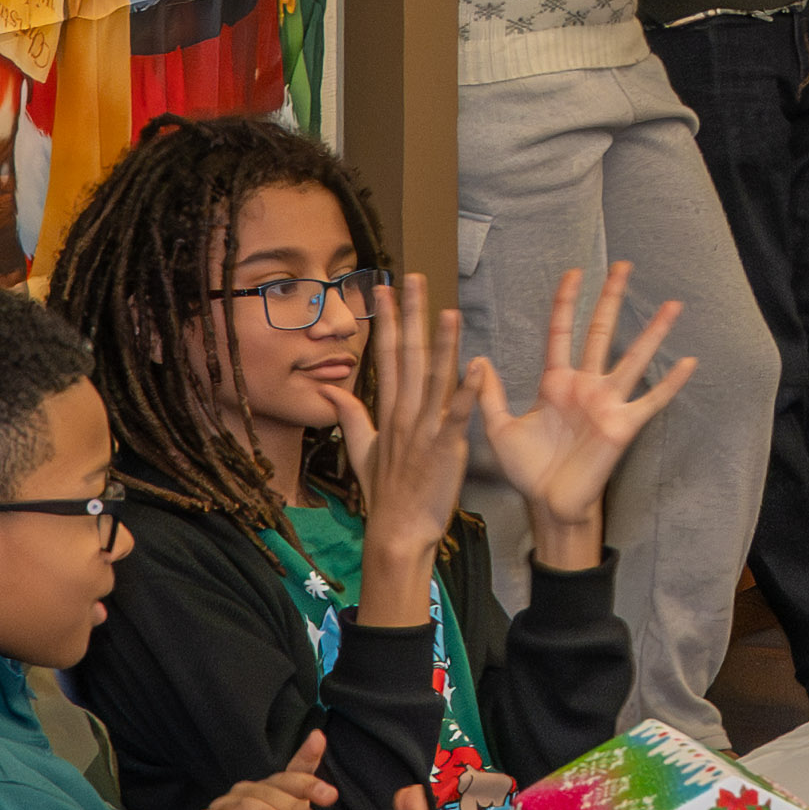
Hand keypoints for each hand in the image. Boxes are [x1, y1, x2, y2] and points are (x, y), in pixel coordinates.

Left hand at [195, 733, 343, 809]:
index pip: (245, 808)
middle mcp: (242, 797)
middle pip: (269, 794)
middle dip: (294, 809)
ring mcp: (264, 793)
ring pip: (286, 782)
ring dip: (309, 786)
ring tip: (330, 797)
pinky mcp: (286, 795)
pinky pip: (295, 771)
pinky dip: (307, 755)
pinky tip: (318, 738)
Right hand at [330, 275, 473, 584]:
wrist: (398, 531)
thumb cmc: (386, 494)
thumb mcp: (361, 451)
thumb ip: (350, 416)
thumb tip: (330, 389)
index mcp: (387, 412)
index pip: (385, 356)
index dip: (385, 321)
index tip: (382, 288)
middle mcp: (403, 414)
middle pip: (407, 356)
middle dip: (409, 315)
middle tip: (413, 278)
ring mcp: (423, 429)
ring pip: (433, 378)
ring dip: (441, 343)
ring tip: (448, 309)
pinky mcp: (445, 446)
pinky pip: (457, 413)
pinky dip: (467, 389)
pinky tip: (478, 364)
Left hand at [467, 262, 693, 562]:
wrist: (548, 503)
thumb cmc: (527, 469)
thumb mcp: (499, 428)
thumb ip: (491, 394)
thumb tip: (477, 359)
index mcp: (556, 382)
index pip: (562, 331)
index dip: (567, 302)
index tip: (574, 272)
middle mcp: (585, 386)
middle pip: (601, 332)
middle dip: (611, 298)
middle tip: (623, 265)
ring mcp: (607, 403)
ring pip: (634, 358)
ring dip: (653, 331)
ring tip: (673, 305)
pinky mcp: (623, 426)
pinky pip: (651, 400)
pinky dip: (672, 383)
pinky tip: (690, 362)